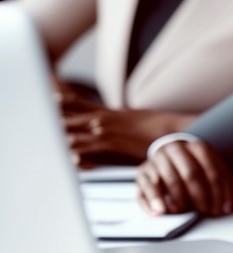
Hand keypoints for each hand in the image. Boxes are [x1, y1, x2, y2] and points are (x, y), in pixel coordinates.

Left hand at [54, 80, 194, 165]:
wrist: (171, 130)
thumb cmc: (159, 126)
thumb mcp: (138, 116)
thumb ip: (124, 114)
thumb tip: (120, 112)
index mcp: (110, 112)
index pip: (81, 105)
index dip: (65, 103)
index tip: (52, 99)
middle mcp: (104, 119)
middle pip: (72, 117)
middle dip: (56, 120)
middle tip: (41, 119)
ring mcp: (105, 131)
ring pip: (74, 132)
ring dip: (60, 136)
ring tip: (46, 138)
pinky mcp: (110, 144)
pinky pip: (85, 148)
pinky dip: (73, 151)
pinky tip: (64, 154)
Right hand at [137, 140, 232, 216]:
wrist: (166, 157)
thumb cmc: (193, 167)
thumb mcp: (213, 171)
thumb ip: (229, 183)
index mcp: (197, 146)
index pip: (212, 168)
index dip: (221, 191)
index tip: (224, 207)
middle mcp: (176, 149)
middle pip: (192, 174)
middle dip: (202, 197)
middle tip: (207, 212)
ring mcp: (158, 160)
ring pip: (171, 180)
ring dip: (180, 200)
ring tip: (186, 212)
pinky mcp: (143, 173)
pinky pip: (147, 187)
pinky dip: (155, 201)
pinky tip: (161, 212)